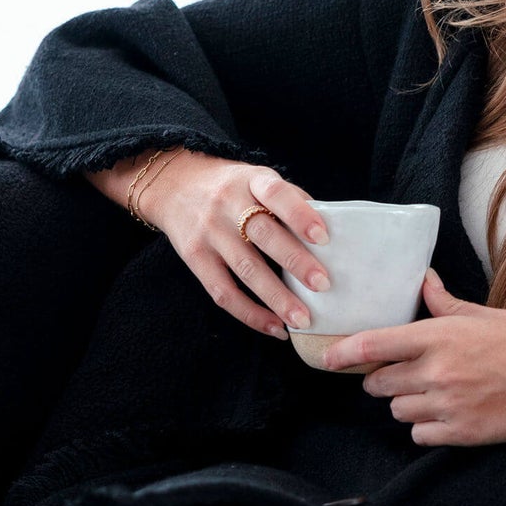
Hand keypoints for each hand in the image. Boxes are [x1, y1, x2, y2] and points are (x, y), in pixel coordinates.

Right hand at [91, 152, 333, 339]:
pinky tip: (274, 327)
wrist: (172, 186)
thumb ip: (289, 199)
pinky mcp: (195, 258)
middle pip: (264, 235)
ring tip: (303, 319)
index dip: (300, 215)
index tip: (324, 238)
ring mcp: (209, 232)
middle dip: (295, 262)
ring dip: (276, 298)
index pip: (276, 194)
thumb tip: (332, 231)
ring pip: (245, 269)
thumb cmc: (231, 187)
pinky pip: (223, 292)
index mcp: (251, 180)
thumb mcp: (257, 178)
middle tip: (323, 285)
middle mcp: (227, 204)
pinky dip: (250, 313)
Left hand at [322, 271, 505, 444]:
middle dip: (381, 378)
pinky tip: (446, 415)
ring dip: (405, 402)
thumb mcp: (488, 314)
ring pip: (397, 410)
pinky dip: (425, 428)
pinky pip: (419, 435)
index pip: (373, 345)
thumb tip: (425, 282)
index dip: (343, 353)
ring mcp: (447, 405)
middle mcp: (436, 371)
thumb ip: (447, 304)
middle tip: (400, 372)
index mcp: (440, 335)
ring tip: (432, 393)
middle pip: (377, 383)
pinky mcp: (462, 434)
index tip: (327, 358)